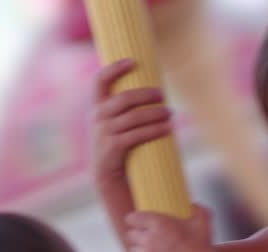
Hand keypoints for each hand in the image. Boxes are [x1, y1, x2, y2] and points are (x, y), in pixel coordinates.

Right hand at [90, 58, 172, 188]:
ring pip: (134, 117)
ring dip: (155, 113)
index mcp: (97, 106)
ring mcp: (104, 133)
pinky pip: (138, 135)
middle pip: (124, 98)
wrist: (107, 175)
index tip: (132, 61)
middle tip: (163, 95)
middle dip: (146, 94)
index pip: (99, 80)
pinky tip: (168, 128)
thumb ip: (125, 107)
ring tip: (170, 113)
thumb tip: (156, 90)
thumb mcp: (115, 122)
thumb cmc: (118, 143)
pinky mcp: (113, 148)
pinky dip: (155, 130)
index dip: (114, 68)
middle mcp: (98, 117)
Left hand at [125, 205, 213, 251]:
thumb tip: (194, 205)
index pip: (132, 218)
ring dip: (139, 250)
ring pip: (132, 250)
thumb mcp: (203, 223)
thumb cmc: (201, 248)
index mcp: (159, 223)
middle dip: (137, 235)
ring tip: (149, 251)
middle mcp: (149, 239)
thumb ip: (198, 209)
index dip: (134, 220)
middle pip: (130, 235)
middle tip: (145, 237)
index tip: (136, 222)